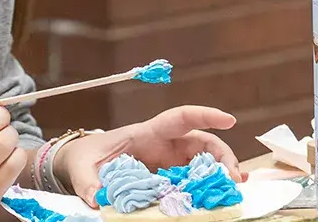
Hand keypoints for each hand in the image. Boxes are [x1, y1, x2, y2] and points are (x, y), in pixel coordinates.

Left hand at [58, 106, 241, 207]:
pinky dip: (209, 184)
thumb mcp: (82, 168)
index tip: (229, 120)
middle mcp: (164, 144)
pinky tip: (223, 193)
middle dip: (222, 155)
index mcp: (147, 133)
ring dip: (220, 171)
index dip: (205, 115)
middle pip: (202, 143)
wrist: (83, 162)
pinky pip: (193, 178)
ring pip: (203, 161)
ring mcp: (168, 160)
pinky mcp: (168, 176)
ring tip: (233, 188)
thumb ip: (90, 184)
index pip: (180, 118)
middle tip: (234, 177)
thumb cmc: (85, 157)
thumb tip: (98, 201)